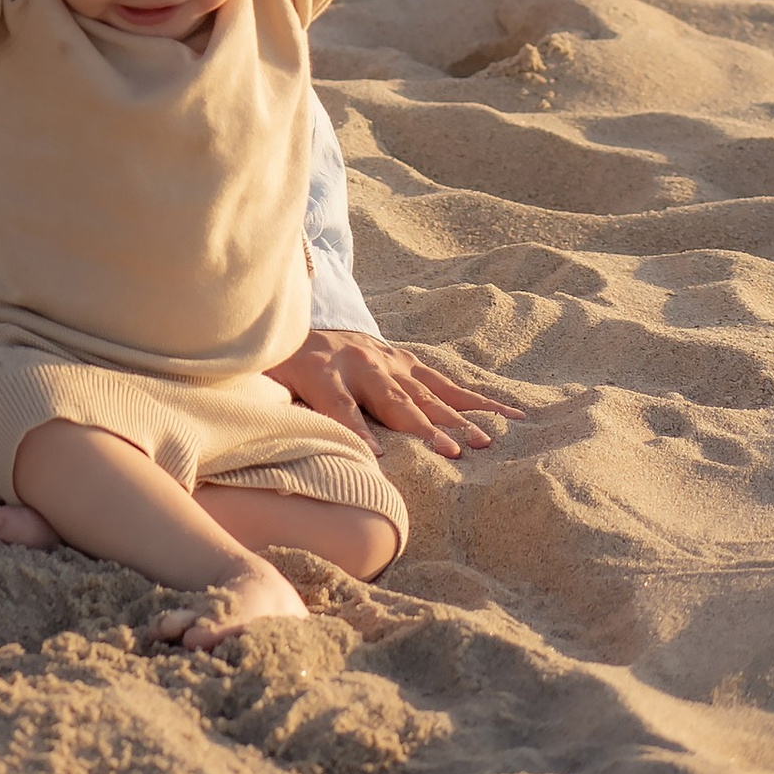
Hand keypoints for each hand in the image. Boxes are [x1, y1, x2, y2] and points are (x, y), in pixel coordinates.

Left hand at [265, 326, 523, 459]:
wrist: (298, 317)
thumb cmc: (279, 363)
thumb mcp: (265, 383)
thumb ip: (271, 406)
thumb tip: (272, 435)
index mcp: (322, 373)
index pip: (339, 407)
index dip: (354, 431)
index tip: (375, 457)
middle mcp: (361, 364)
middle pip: (395, 401)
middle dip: (424, 427)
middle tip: (454, 451)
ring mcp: (389, 361)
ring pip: (428, 393)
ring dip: (458, 418)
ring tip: (487, 440)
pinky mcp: (407, 361)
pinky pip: (445, 383)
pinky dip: (477, 399)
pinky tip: (509, 415)